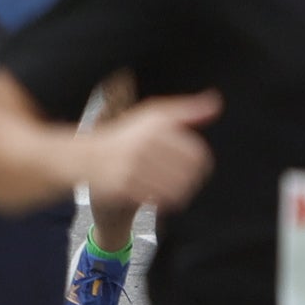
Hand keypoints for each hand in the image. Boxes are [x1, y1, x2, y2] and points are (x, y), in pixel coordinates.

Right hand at [78, 91, 220, 212]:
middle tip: (183, 181)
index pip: (196, 154)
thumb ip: (188, 111)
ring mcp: (131, 166)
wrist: (87, 157)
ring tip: (172, 188)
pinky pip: (157, 200)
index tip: (193, 166)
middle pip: (187, 174)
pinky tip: (158, 195)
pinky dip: (163, 201)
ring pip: (175, 189)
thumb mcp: (155, 116)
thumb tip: (217, 102)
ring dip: (178, 193)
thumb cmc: (127, 136)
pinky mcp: (123, 186)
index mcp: (154, 126)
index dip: (200, 164)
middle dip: (190, 180)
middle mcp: (143, 144)